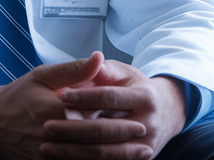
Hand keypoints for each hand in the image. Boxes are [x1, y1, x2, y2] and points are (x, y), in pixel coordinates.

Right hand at [0, 53, 144, 159]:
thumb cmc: (18, 95)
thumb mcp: (44, 75)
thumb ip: (75, 70)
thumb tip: (100, 58)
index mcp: (57, 113)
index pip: (95, 123)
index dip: (120, 126)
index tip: (139, 123)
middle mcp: (54, 137)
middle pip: (96, 148)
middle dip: (124, 147)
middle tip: (145, 142)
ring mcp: (47, 156)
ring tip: (137, 156)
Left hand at [41, 61, 187, 158]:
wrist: (166, 114)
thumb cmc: (138, 90)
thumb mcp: (126, 74)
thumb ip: (105, 70)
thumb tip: (89, 62)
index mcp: (144, 98)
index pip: (108, 97)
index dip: (83, 96)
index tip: (59, 95)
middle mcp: (146, 125)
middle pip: (104, 130)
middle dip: (72, 129)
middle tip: (46, 126)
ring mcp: (143, 148)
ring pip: (103, 154)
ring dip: (72, 152)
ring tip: (46, 146)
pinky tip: (63, 158)